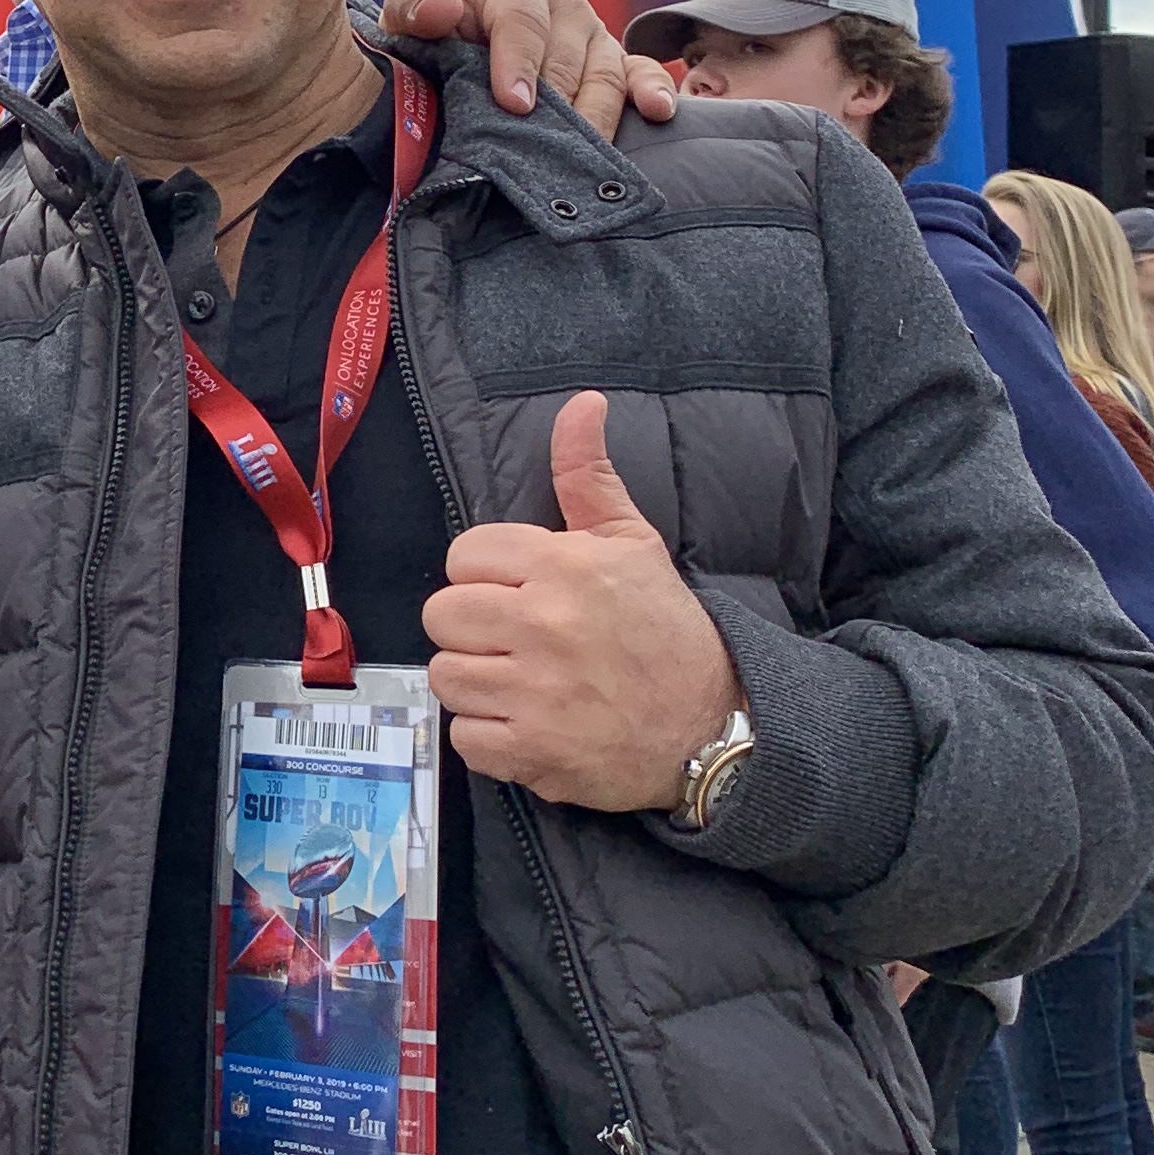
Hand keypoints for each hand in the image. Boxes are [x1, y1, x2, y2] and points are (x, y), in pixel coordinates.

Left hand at [379, 0, 677, 143]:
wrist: (459, 28)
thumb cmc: (435, 19)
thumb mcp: (411, 4)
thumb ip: (417, 5)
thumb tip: (445, 11)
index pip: (521, 21)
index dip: (518, 62)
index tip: (514, 105)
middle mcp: (562, 6)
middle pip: (566, 58)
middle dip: (556, 106)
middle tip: (544, 153)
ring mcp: (593, 35)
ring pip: (605, 74)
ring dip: (598, 115)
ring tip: (589, 156)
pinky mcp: (613, 62)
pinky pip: (640, 73)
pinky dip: (654, 91)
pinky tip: (659, 112)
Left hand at [421, 392, 740, 808]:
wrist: (711, 726)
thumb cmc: (667, 630)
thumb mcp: (633, 542)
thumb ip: (588, 474)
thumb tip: (581, 404)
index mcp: (561, 567)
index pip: (463, 556)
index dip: (485, 575)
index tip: (517, 592)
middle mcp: (541, 625)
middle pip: (442, 616)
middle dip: (473, 628)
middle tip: (514, 639)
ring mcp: (534, 692)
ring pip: (446, 676)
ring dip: (477, 682)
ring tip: (521, 682)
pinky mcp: (531, 750)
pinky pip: (464, 737)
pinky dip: (489, 737)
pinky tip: (527, 722)